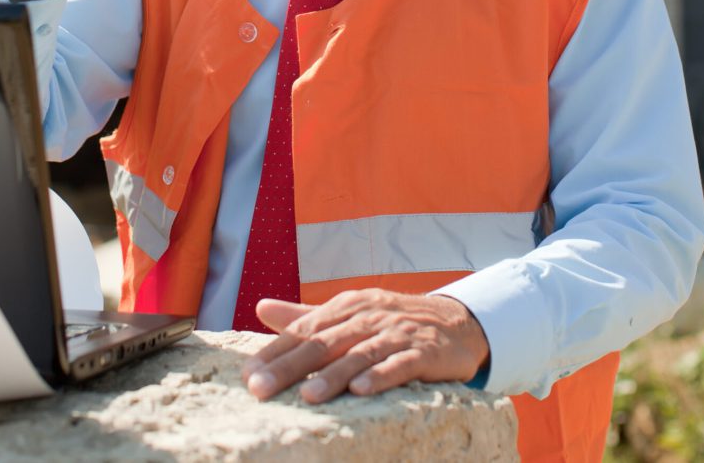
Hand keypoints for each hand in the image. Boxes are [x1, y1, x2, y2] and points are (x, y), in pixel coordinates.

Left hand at [241, 289, 489, 404]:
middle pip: (324, 342)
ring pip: (359, 354)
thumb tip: (260, 307)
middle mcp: (368, 315)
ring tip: (308, 396)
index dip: (275, 352)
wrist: (455, 323)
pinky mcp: (423, 352)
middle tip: (260, 388)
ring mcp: (396, 332)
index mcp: (346, 306)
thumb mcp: (349, 313)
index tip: (247, 376)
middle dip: (290, 366)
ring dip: (333, 375)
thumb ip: (305, 315)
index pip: (304, 329)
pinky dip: (381, 376)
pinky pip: (399, 364)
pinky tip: (362, 390)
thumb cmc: (392, 321)